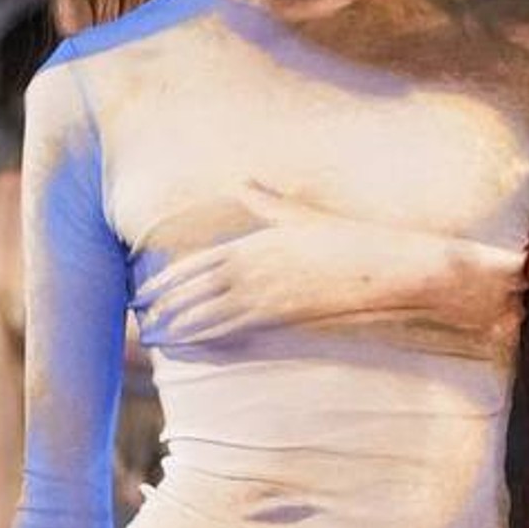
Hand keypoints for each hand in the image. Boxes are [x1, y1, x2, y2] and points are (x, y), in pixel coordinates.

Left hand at [132, 186, 495, 347]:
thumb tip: (244, 181)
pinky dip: (211, 336)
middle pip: (199, 286)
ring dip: (180, 322)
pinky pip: (240, 327)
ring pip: (212, 309)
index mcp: (260, 241)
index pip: (202, 262)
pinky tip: (191, 346)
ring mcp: (271, 291)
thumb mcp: (305, 216)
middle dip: (166, 302)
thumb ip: (270, 202)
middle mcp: (259, 266)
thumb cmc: (353, 241)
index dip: (171, 278)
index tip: (147, 289)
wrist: (390, 267)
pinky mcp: (288, 314)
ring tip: (153, 336)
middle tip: (138, 316)